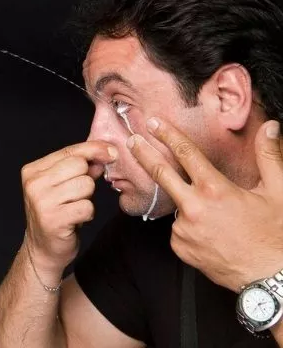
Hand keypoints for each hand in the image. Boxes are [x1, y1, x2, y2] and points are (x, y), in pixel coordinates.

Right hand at [21, 141, 117, 271]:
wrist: (43, 249)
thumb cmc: (55, 215)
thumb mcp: (62, 186)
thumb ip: (79, 168)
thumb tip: (103, 153)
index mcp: (33, 171)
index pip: (69, 151)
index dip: (94, 149)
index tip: (112, 151)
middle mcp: (34, 184)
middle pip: (79, 166)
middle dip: (86, 180)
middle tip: (75, 196)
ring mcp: (42, 202)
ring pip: (85, 185)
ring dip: (86, 199)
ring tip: (73, 208)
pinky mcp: (53, 220)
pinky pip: (87, 206)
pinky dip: (87, 214)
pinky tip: (75, 219)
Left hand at [127, 117, 282, 290]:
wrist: (270, 278)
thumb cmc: (275, 236)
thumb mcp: (278, 192)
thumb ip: (269, 157)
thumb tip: (270, 128)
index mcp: (215, 190)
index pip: (185, 154)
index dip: (167, 135)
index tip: (153, 123)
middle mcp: (194, 208)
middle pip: (160, 174)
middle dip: (143, 154)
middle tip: (132, 141)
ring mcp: (183, 229)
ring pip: (179, 206)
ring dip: (189, 204)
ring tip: (219, 219)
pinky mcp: (179, 247)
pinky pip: (179, 229)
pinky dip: (191, 225)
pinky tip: (212, 233)